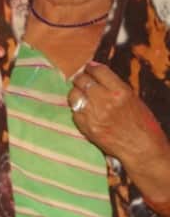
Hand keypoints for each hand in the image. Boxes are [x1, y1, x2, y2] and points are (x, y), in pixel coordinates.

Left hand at [71, 63, 169, 196]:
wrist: (142, 149)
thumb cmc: (142, 124)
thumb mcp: (133, 99)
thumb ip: (114, 86)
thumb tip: (96, 72)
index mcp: (120, 91)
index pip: (98, 71)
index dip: (90, 67)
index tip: (88, 67)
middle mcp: (105, 100)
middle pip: (82, 80)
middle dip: (81, 78)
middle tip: (81, 80)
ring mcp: (93, 114)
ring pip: (73, 95)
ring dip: (76, 93)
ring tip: (81, 94)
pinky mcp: (85, 126)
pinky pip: (74, 112)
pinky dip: (77, 109)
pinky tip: (84, 111)